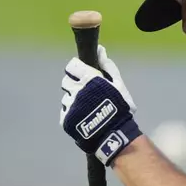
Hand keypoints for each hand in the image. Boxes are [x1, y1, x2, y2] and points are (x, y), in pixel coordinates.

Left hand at [59, 45, 141, 164]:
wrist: (113, 135)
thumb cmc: (120, 108)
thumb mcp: (119, 85)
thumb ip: (108, 67)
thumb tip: (100, 50)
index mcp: (88, 79)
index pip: (72, 66)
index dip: (77, 68)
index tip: (83, 73)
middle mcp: (75, 90)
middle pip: (66, 81)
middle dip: (74, 83)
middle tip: (87, 92)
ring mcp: (69, 105)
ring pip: (66, 97)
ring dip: (74, 100)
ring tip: (87, 109)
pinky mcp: (65, 119)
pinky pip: (65, 111)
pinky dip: (73, 112)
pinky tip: (84, 118)